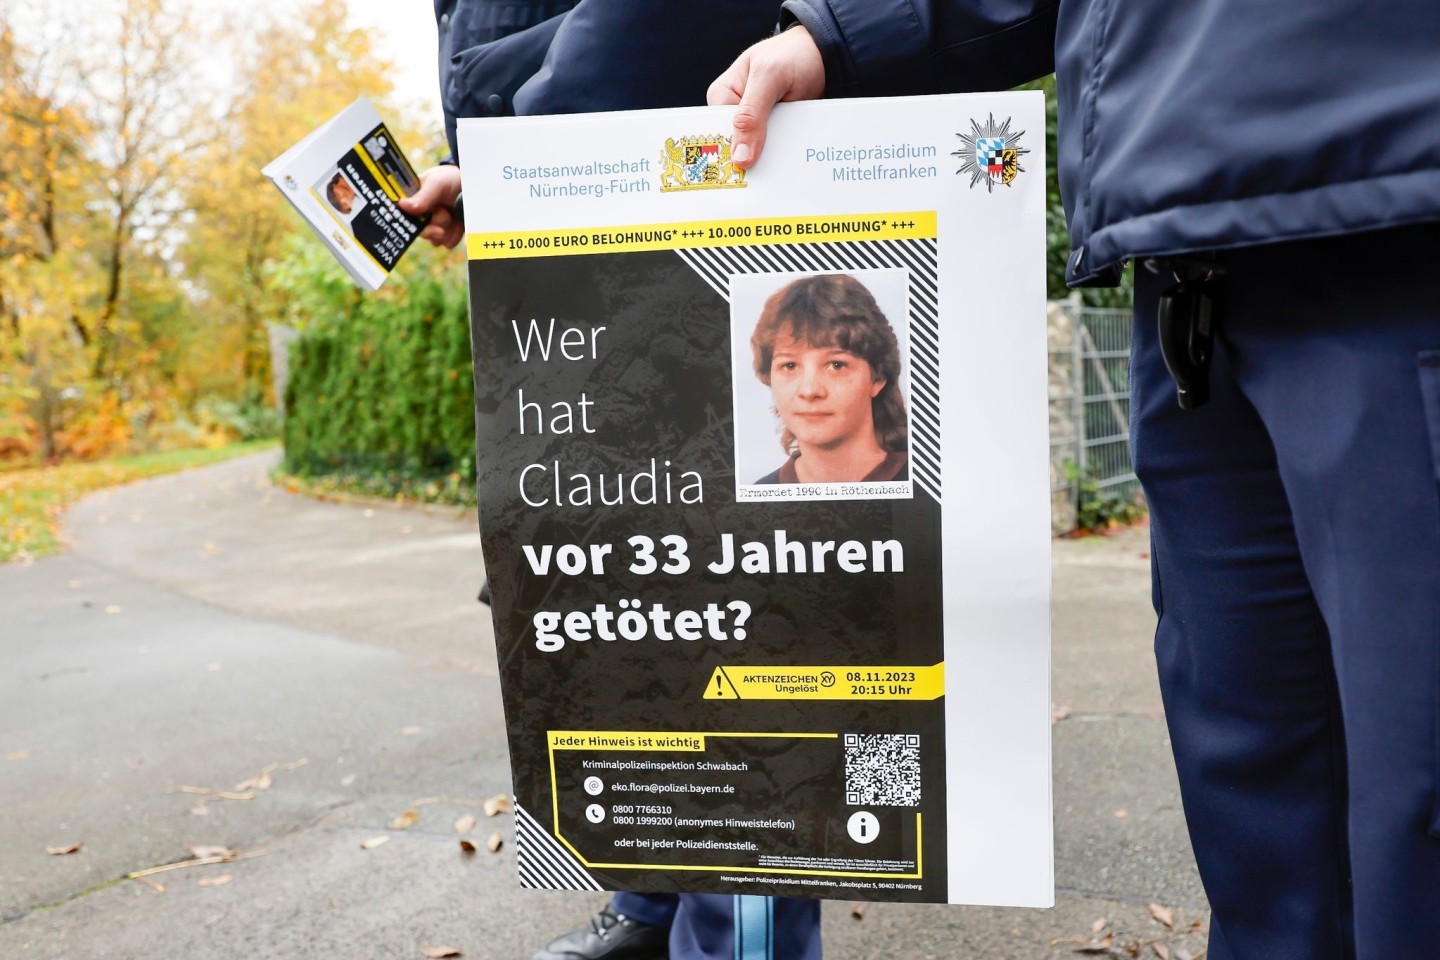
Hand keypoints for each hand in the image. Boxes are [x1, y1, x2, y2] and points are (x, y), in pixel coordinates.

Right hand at [398, 165, 464, 248]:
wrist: (470, 187)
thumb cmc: (449, 180)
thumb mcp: (436, 183)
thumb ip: (422, 196)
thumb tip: (402, 205)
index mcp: (410, 202)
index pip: (403, 219)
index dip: (412, 223)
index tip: (425, 219)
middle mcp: (419, 217)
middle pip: (420, 233)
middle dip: (434, 225)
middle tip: (444, 213)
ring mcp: (432, 227)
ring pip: (435, 240)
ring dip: (446, 228)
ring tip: (451, 213)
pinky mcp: (446, 235)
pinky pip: (448, 243)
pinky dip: (455, 234)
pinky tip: (457, 222)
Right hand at [707, 25, 824, 170]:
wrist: (827, 55)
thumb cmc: (793, 54)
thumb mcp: (770, 76)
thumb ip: (751, 114)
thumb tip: (739, 157)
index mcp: (723, 96)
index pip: (718, 134)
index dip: (728, 154)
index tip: (739, 174)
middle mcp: (737, 112)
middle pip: (738, 148)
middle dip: (751, 160)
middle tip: (762, 181)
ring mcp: (758, 124)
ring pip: (759, 153)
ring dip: (772, 161)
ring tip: (781, 173)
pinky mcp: (778, 131)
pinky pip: (778, 151)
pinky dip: (786, 156)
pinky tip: (792, 164)